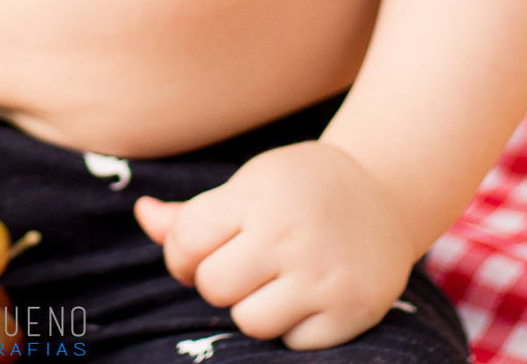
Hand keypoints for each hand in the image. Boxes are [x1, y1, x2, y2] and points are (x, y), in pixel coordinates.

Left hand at [135, 140, 416, 349]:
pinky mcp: (350, 311)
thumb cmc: (299, 186)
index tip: (198, 251)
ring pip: (249, 321)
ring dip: (251, 307)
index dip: (181, 253)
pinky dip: (291, 326)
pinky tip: (304, 295)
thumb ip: (194, 211)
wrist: (383, 189)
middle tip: (240, 265)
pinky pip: (293, 343)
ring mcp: (322, 277)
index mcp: (256, 197)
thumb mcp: (249, 183)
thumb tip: (143, 215)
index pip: (187, 242)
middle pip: (213, 286)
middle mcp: (289, 237)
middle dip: (216, 280)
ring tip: (271, 281)